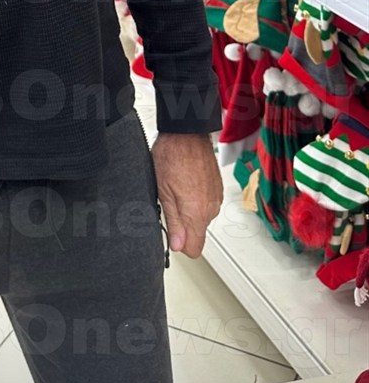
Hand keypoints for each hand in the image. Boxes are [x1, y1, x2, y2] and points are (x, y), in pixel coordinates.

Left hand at [151, 132, 222, 258]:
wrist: (187, 133)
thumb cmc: (172, 156)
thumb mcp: (164, 192)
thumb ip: (173, 222)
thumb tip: (177, 246)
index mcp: (197, 213)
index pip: (195, 249)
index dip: (180, 244)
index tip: (171, 233)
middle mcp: (211, 208)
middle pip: (197, 233)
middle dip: (183, 225)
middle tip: (169, 203)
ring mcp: (216, 198)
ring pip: (201, 218)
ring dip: (189, 211)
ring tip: (177, 190)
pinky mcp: (217, 189)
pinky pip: (207, 204)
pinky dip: (197, 199)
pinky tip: (186, 183)